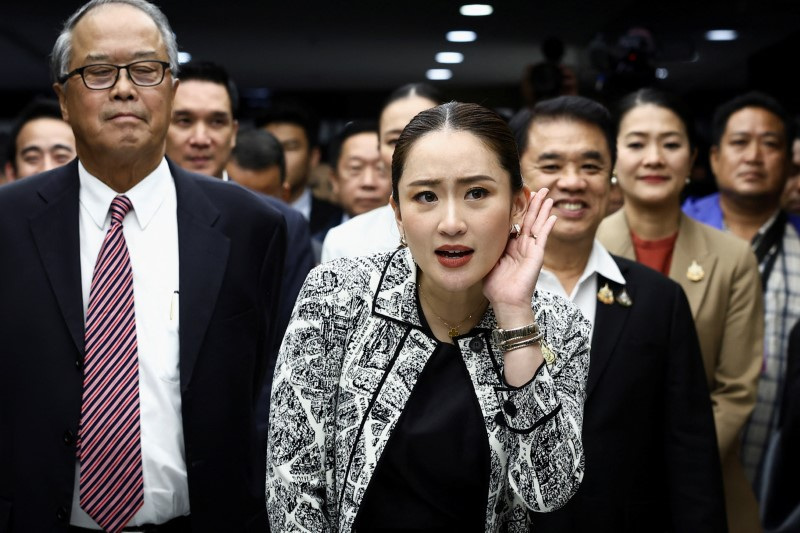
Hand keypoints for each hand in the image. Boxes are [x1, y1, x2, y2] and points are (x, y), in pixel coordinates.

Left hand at [482, 188, 555, 325]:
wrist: (505, 301)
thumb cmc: (496, 287)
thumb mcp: (488, 261)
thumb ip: (488, 248)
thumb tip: (477, 236)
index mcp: (510, 247)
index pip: (515, 223)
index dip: (517, 210)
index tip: (518, 195)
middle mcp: (522, 247)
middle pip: (529, 220)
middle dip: (533, 204)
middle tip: (538, 189)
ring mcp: (531, 250)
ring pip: (537, 225)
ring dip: (542, 210)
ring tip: (547, 196)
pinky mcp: (537, 256)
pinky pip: (543, 238)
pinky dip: (548, 226)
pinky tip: (553, 216)